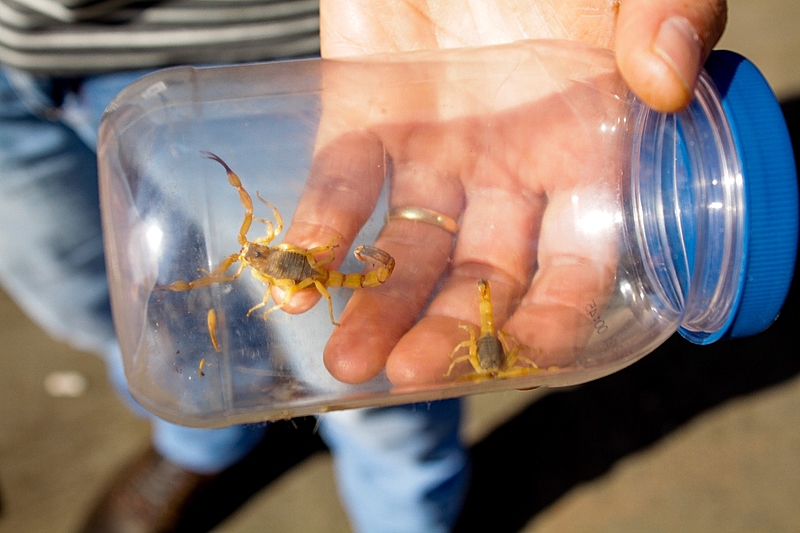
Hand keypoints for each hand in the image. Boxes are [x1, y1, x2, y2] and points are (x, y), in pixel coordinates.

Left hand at [278, 1, 726, 385]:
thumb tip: (664, 80)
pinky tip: (301, 277)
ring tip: (348, 361)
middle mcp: (507, 171)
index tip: (518, 355)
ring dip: (379, 305)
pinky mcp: (364, 114)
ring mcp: (434, 149)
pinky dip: (323, 228)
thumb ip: (669, 14)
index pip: (575, 263)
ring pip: (408, 247)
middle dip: (448, 329)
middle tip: (409, 374)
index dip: (551, 313)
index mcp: (582, 156)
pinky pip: (343, 181)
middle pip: (479, 273)